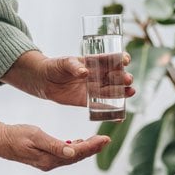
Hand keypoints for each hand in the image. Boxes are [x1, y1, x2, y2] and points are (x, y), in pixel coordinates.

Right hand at [0, 123, 110, 171]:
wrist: (0, 141)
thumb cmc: (17, 136)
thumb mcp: (37, 137)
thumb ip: (55, 145)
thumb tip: (73, 152)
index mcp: (51, 158)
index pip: (77, 153)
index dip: (93, 147)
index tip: (105, 139)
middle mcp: (51, 162)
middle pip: (77, 156)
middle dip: (93, 148)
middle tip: (106, 139)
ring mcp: (48, 161)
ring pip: (72, 156)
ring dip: (86, 148)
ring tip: (98, 141)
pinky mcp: (45, 157)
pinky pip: (64, 154)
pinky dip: (74, 148)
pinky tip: (79, 143)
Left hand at [3, 51, 134, 106]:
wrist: (44, 81)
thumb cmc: (55, 66)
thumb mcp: (64, 63)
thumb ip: (74, 66)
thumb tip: (84, 72)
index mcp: (94, 62)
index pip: (111, 59)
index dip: (120, 59)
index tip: (126, 60)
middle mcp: (98, 75)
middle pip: (115, 76)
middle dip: (124, 77)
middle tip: (128, 80)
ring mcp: (94, 88)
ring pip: (112, 91)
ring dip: (123, 92)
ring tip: (131, 93)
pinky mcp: (88, 101)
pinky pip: (102, 106)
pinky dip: (112, 112)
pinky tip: (121, 116)